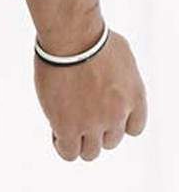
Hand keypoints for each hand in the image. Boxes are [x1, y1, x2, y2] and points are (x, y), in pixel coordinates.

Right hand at [35, 29, 146, 160]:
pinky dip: (62, 146)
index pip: (133, 129)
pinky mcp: (68, 127)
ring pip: (90, 153)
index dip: (114, 124)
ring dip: (78, 142)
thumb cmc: (91, 38)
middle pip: (110, 142)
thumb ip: (120, 79)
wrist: (72, 39)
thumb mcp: (120, 57)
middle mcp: (118, 114)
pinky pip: (68, 152)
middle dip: (94, 132)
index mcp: (135, 97)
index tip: (100, 113)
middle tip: (76, 115)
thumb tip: (107, 80)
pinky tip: (54, 130)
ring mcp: (94, 123)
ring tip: (64, 125)